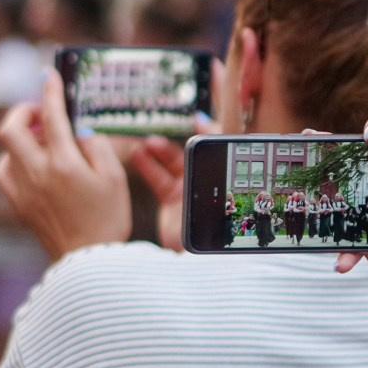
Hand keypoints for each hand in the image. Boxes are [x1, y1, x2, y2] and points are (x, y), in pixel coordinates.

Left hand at [0, 72, 132, 260]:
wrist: (89, 262)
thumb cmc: (108, 219)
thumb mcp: (114, 177)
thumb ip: (95, 145)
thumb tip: (78, 127)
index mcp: (63, 163)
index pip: (50, 115)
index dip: (49, 90)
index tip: (48, 74)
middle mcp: (36, 174)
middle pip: (9, 128)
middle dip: (22, 111)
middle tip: (40, 113)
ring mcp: (22, 190)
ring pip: (6, 151)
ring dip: (21, 138)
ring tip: (44, 142)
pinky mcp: (17, 204)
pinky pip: (4, 172)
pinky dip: (15, 161)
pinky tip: (34, 165)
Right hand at [127, 113, 218, 252]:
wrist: (199, 259)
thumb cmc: (219, 223)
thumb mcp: (223, 177)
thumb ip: (219, 145)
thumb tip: (217, 119)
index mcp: (229, 171)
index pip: (226, 139)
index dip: (216, 121)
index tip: (202, 109)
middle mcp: (213, 177)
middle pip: (199, 148)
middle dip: (187, 134)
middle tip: (175, 121)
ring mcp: (193, 189)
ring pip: (177, 161)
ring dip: (162, 149)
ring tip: (149, 142)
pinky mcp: (174, 201)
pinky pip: (160, 177)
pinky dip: (148, 165)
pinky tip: (138, 155)